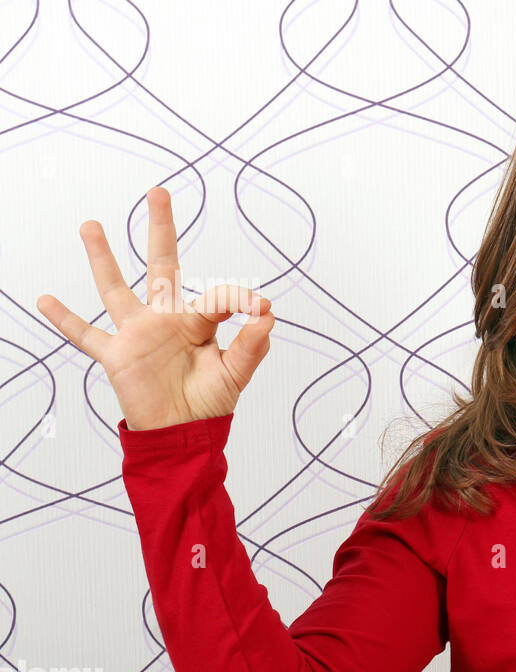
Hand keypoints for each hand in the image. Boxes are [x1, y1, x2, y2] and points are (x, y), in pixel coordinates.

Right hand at [36, 187, 275, 430]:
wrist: (182, 435)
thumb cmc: (209, 404)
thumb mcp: (235, 375)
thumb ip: (251, 346)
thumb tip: (269, 315)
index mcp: (198, 323)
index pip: (216, 298)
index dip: (238, 299)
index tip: (259, 306)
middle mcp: (166, 319)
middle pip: (162, 266)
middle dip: (160, 230)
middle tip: (158, 192)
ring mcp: (138, 334)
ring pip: (116, 288)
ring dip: (103, 258)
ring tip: (92, 225)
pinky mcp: (117, 355)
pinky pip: (86, 334)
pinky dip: (65, 320)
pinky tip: (46, 299)